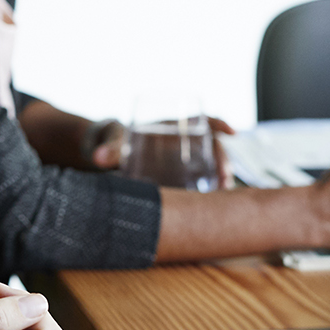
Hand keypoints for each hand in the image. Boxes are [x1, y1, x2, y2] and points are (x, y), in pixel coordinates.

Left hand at [93, 116, 236, 188]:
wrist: (115, 156)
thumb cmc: (120, 142)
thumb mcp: (117, 142)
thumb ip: (110, 149)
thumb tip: (97, 158)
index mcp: (175, 126)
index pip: (204, 120)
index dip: (220, 124)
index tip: (232, 132)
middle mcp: (188, 142)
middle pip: (215, 148)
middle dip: (224, 162)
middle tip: (224, 181)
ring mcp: (190, 161)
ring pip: (214, 168)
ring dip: (222, 180)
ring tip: (221, 197)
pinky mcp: (187, 178)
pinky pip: (205, 184)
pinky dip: (213, 194)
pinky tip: (214, 209)